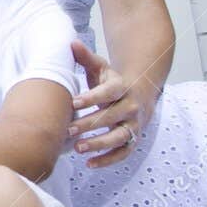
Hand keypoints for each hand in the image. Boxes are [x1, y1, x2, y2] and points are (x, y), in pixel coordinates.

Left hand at [67, 41, 158, 168]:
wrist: (139, 92)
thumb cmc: (111, 81)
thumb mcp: (100, 67)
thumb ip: (85, 57)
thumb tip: (71, 42)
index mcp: (122, 87)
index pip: (109, 92)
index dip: (92, 97)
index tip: (73, 102)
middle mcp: (131, 107)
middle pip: (112, 116)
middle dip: (90, 124)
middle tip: (67, 129)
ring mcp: (133, 124)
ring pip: (120, 137)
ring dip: (100, 144)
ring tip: (78, 148)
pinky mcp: (133, 139)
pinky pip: (124, 153)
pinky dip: (109, 160)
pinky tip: (89, 164)